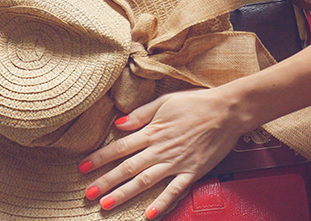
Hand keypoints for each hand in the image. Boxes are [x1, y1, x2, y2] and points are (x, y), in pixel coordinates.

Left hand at [78, 88, 246, 218]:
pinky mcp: (192, 172)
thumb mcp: (165, 101)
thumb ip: (141, 114)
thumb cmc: (196, 103)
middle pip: (128, 167)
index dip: (100, 157)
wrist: (227, 111)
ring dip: (124, 193)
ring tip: (106, 204)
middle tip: (87, 194)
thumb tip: (118, 123)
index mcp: (152, 131)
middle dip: (106, 181)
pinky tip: (148, 214)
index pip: (120, 146)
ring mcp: (176, 162)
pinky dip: (161, 202)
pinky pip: (175, 190)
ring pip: (145, 181)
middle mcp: (161, 149)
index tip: (83, 167)